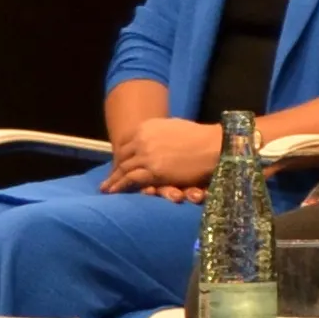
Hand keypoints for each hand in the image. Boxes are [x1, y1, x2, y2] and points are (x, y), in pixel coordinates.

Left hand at [103, 116, 219, 191]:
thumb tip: (154, 136)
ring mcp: (146, 155)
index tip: (118, 162)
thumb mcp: (173, 126)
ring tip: (106, 188)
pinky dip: (120, 185)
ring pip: (123, 168)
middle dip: (115, 167)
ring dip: (113, 179)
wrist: (212, 145)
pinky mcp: (153, 170)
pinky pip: (131, 179)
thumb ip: (159, 132)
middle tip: (108, 177)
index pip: (125, 141)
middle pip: (122, 155)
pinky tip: (113, 191)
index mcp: (147, 126)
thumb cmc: (199, 136)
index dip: (121, 153)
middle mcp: (142, 139)